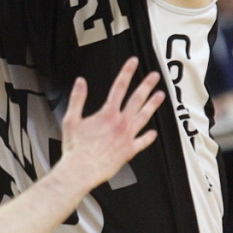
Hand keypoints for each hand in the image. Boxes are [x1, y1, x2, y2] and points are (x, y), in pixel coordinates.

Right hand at [60, 57, 164, 189]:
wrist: (81, 170)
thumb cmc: (76, 148)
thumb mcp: (71, 119)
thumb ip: (77, 99)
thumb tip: (80, 83)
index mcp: (107, 114)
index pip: (119, 87)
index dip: (127, 72)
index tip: (133, 62)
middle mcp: (121, 123)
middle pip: (137, 99)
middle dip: (147, 85)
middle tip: (154, 76)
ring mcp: (127, 136)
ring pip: (144, 116)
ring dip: (153, 105)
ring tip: (160, 96)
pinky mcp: (129, 150)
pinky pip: (143, 142)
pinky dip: (149, 137)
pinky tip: (153, 133)